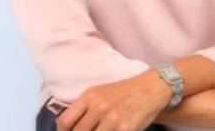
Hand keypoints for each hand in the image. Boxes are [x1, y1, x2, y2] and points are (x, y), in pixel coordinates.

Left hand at [54, 70, 170, 130]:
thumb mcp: (100, 92)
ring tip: (101, 130)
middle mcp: (99, 107)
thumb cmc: (123, 92)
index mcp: (90, 96)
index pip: (65, 121)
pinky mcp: (126, 129)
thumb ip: (84, 108)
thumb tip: (67, 127)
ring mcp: (112, 119)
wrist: (149, 88)